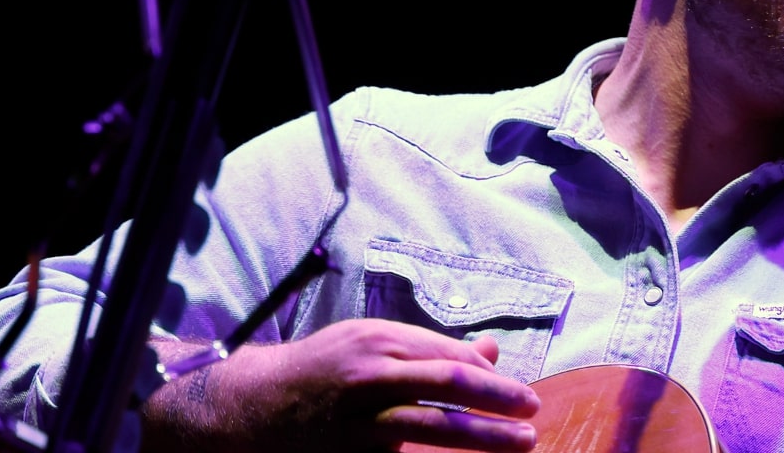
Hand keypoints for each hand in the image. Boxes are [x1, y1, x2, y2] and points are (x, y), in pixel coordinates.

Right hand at [142, 318, 541, 451]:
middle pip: (446, 384)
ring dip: (482, 436)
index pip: (449, 357)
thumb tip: (492, 352)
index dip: (492, 379)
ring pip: (430, 427)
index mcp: (377, 341)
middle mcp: (368, 375)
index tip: (522, 397)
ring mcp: (357, 420)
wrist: (250, 406)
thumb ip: (429, 349)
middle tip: (533, 412)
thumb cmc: (322, 371)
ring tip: (519, 444)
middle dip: (496, 399)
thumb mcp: (370, 345)